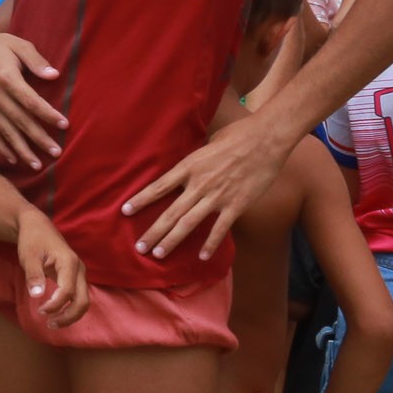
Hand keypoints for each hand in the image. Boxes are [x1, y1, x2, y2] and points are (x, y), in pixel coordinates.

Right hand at [0, 22, 65, 169]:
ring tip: (37, 165)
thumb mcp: (20, 45)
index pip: (30, 101)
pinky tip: (14, 159)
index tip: (64, 125)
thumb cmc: (2, 45)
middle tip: (56, 152)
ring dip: (22, 150)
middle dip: (39, 138)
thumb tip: (54, 75)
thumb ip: (36, 60)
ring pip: (6, 132)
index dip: (47, 114)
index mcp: (6, 78)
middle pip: (20, 121)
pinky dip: (2, 147)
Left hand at [14, 209, 88, 328]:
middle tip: (49, 324)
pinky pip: (77, 297)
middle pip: (83, 301)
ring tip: (52, 323)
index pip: (68, 291)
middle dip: (68, 316)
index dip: (55, 305)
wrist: (37, 226)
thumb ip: (34, 275)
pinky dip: (69, 308)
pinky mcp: (75, 277)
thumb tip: (37, 296)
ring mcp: (79, 273)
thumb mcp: (28, 256)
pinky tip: (56, 314)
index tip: (40, 310)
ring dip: (70, 315)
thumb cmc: (32, 239)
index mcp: (69, 262)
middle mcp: (79, 269)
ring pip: (83, 301)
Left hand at [123, 111, 288, 263]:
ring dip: (172, 240)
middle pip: (170, 212)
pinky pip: (220, 229)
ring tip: (158, 254)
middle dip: (153, 232)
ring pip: (189, 223)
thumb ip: (195, 160)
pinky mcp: (237, 205)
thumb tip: (187, 167)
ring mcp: (218, 196)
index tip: (125, 211)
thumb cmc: (238, 135)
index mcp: (190, 166)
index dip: (141, 200)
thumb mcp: (208, 143)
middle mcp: (199, 184)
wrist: (267, 138)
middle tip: (139, 247)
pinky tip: (201, 256)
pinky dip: (210, 244)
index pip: (159, 187)